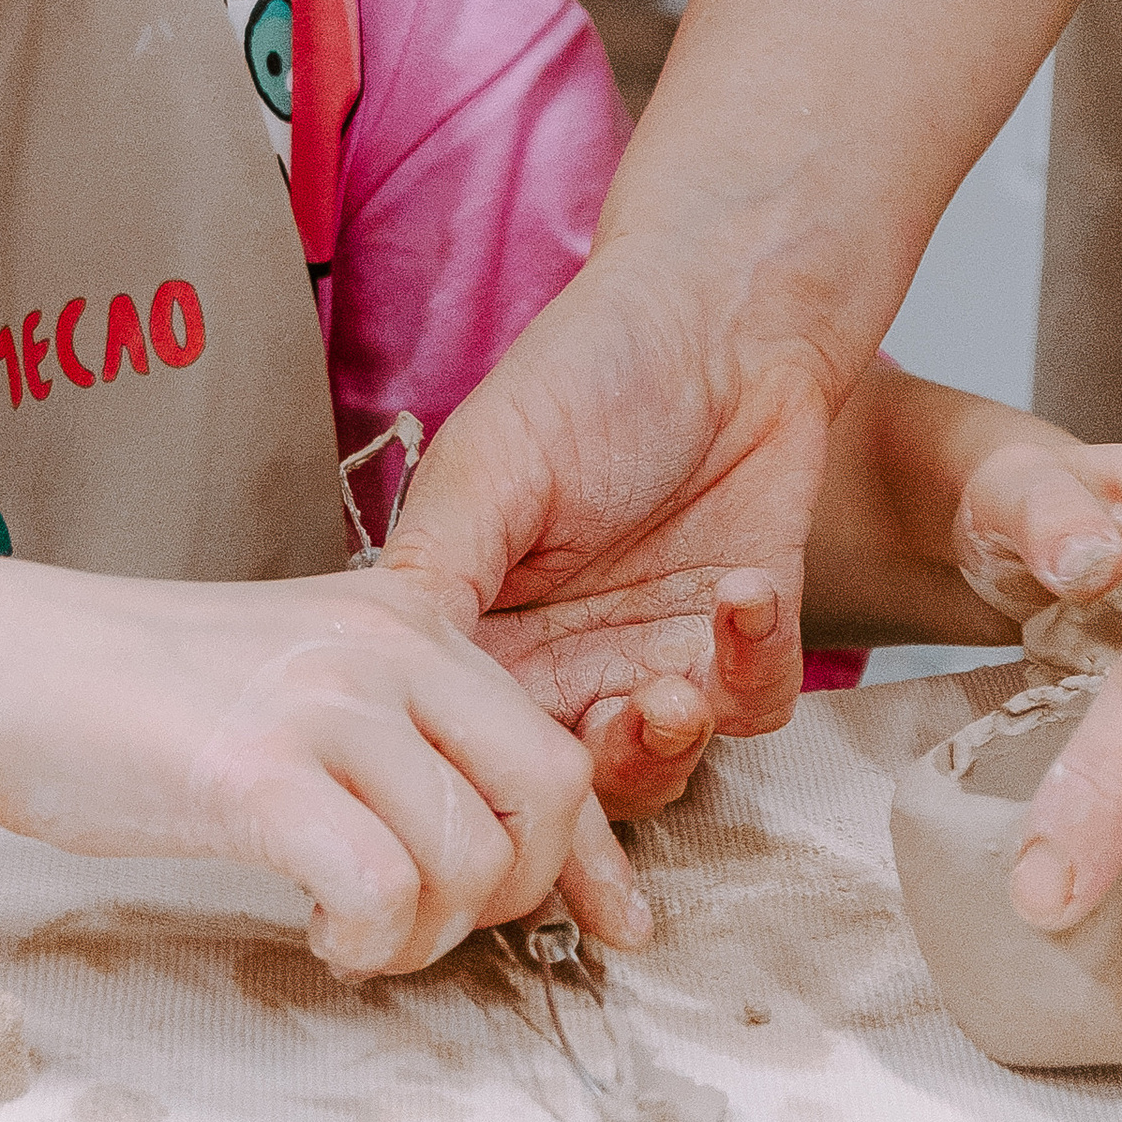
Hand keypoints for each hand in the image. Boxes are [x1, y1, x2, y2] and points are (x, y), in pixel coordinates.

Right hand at [0, 562, 642, 978]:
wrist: (6, 659)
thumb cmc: (146, 689)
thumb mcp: (306, 671)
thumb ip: (401, 726)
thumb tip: (494, 839)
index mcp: (407, 615)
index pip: (552, 742)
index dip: (586, 856)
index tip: (606, 926)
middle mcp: (385, 644)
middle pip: (547, 793)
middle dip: (514, 890)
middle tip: (430, 916)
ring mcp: (323, 703)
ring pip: (472, 858)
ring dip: (425, 932)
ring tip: (353, 924)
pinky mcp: (256, 774)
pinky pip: (381, 892)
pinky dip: (367, 940)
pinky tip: (317, 929)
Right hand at [383, 246, 835, 817]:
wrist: (721, 316)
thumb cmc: (589, 369)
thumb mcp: (487, 466)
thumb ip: (434, 574)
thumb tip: (370, 687)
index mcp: (482, 628)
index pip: (462, 749)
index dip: (477, 798)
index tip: (496, 806)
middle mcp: (564, 659)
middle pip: (559, 792)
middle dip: (584, 800)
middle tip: (606, 736)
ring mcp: (654, 655)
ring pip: (657, 772)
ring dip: (666, 745)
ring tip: (673, 689)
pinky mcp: (743, 642)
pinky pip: (751, 705)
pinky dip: (751, 665)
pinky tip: (742, 593)